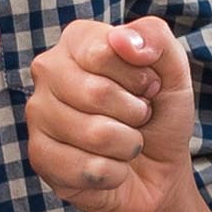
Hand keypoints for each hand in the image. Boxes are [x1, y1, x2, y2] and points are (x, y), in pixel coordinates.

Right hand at [24, 17, 200, 211]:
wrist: (158, 170)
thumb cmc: (160, 114)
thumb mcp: (173, 71)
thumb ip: (155, 38)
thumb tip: (123, 40)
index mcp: (77, 40)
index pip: (105, 52)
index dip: (139, 77)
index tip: (147, 86)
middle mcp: (48, 71)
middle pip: (96, 93)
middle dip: (135, 113)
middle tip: (138, 117)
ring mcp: (38, 113)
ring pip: (94, 134)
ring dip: (128, 145)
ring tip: (124, 142)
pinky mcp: (39, 156)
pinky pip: (88, 168)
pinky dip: (114, 173)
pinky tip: (110, 165)